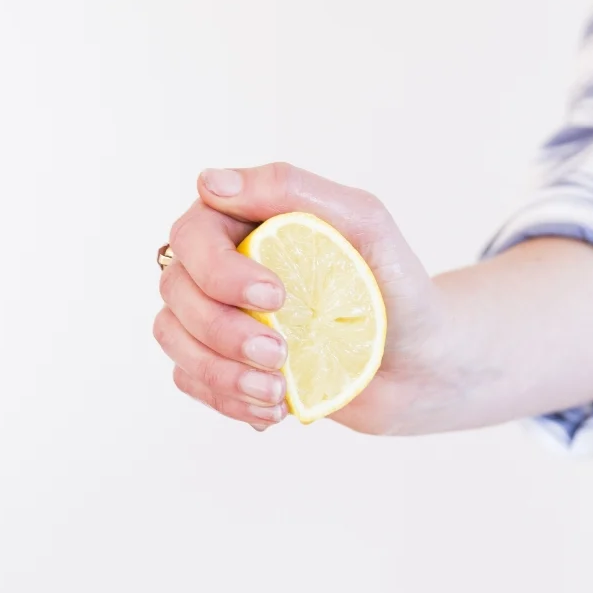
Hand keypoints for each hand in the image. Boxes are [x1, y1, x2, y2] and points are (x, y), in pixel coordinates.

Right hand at [154, 163, 445, 432]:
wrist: (418, 360)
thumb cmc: (394, 285)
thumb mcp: (363, 223)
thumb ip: (292, 190)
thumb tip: (211, 183)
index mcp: (244, 219)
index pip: (194, 234)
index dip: (219, 269)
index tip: (275, 296)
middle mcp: (220, 263)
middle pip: (176, 289)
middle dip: (222, 329)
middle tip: (279, 353)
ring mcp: (217, 313)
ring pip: (174, 337)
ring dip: (220, 371)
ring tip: (277, 391)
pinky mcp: (223, 361)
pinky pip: (192, 380)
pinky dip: (228, 399)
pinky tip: (274, 408)